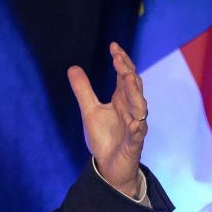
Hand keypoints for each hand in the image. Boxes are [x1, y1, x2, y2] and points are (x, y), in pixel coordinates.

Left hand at [67, 42, 147, 197]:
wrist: (109, 166)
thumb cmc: (104, 137)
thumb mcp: (89, 111)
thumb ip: (83, 90)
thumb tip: (73, 67)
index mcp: (122, 101)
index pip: (125, 76)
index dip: (121, 61)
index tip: (114, 46)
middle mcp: (131, 110)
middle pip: (133, 87)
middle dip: (127, 72)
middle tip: (118, 58)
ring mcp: (135, 127)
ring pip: (140, 108)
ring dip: (135, 93)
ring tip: (128, 78)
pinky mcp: (134, 144)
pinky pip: (138, 135)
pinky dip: (137, 128)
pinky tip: (135, 123)